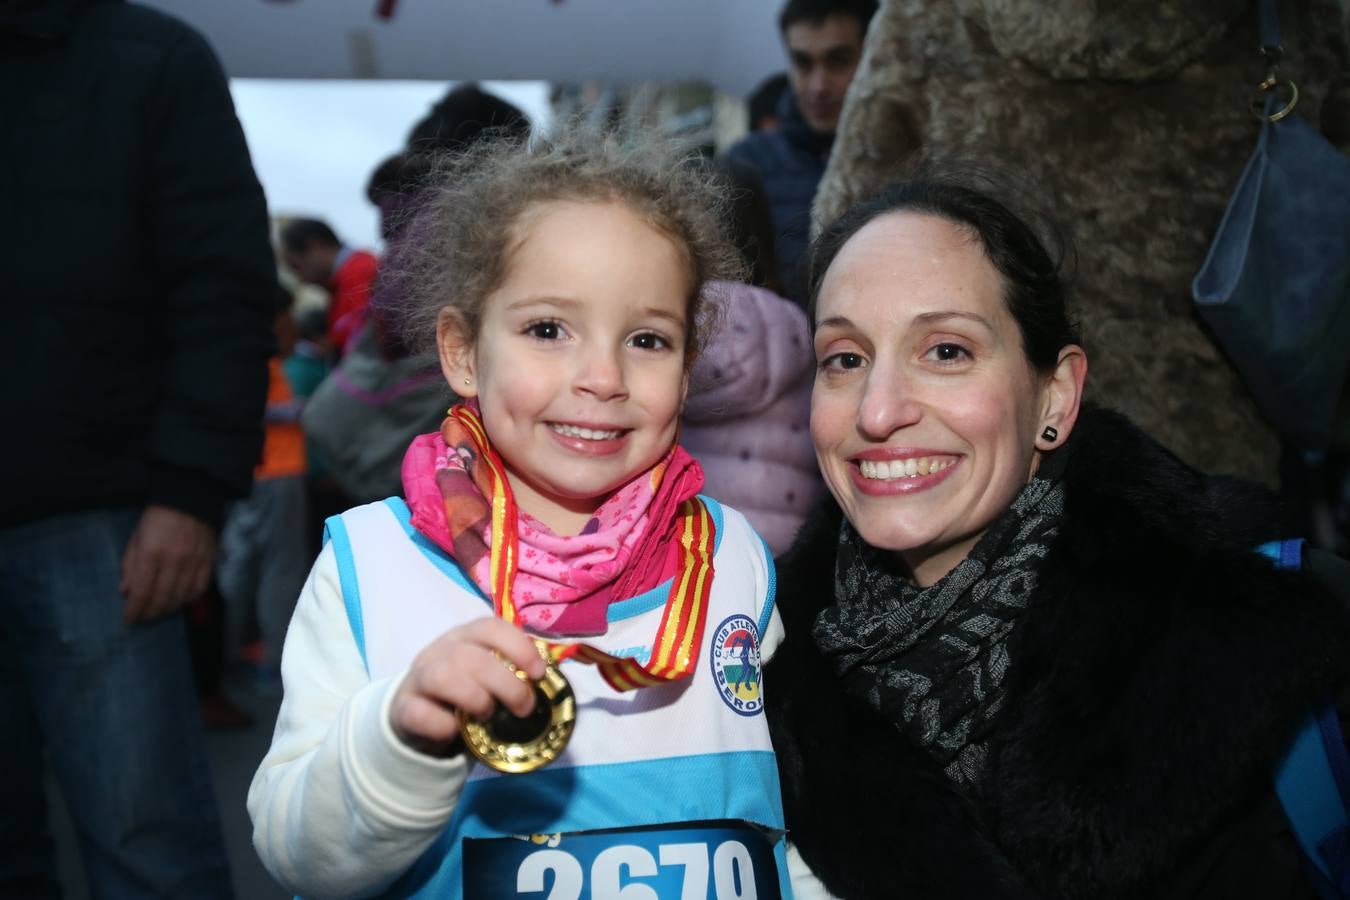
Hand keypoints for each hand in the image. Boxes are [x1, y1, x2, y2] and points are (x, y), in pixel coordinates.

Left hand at [120, 505, 216, 623]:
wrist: (190, 498)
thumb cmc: (158, 518)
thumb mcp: (136, 538)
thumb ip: (130, 566)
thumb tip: (126, 592)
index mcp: (151, 554)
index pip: (142, 592)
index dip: (134, 610)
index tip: (129, 620)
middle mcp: (174, 562)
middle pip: (162, 599)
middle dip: (149, 614)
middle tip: (142, 619)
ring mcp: (194, 563)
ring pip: (181, 597)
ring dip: (168, 609)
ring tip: (158, 612)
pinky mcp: (208, 562)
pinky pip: (199, 589)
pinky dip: (188, 600)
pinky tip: (179, 601)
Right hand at [389, 617, 547, 757]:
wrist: (417, 715)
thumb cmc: (465, 691)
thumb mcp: (489, 675)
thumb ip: (513, 672)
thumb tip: (551, 683)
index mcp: (466, 636)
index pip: (491, 626)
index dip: (519, 647)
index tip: (538, 673)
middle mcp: (441, 650)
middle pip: (472, 656)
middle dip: (506, 683)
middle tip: (524, 707)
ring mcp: (418, 677)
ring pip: (443, 676)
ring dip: (475, 699)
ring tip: (487, 715)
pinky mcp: (403, 708)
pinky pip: (420, 713)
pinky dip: (444, 725)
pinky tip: (454, 730)